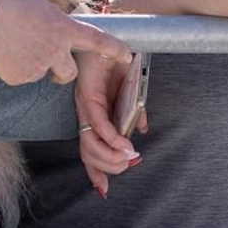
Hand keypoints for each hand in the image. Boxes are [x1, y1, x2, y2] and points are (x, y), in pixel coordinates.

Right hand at [0, 0, 130, 85]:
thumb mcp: (40, 4)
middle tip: (48, 60)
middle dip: (63, 70)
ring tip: (15, 46)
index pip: (97, 41)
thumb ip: (55, 20)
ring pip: (42, 73)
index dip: (115, 50)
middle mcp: (55, 51)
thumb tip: (57, 27)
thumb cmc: (7, 0)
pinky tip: (4, 53)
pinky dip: (16, 68)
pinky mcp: (19, 78)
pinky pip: (22, 77)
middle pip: (70, 73)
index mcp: (64, 28)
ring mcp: (37, 67)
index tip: (126, 56)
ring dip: (35, 65)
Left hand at [74, 48, 141, 196]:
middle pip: (88, 154)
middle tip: (129, 164)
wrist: (108, 38)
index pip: (90, 150)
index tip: (104, 189)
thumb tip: (141, 131)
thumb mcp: (130, 91)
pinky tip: (125, 145)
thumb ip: (134, 113)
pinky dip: (112, 138)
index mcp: (95, 117)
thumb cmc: (114, 62)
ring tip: (130, 157)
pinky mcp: (88, 97)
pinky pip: (99, 125)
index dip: (96, 171)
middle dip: (109, 167)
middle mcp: (86, 116)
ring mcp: (85, 108)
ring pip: (91, 145)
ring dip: (111, 157)